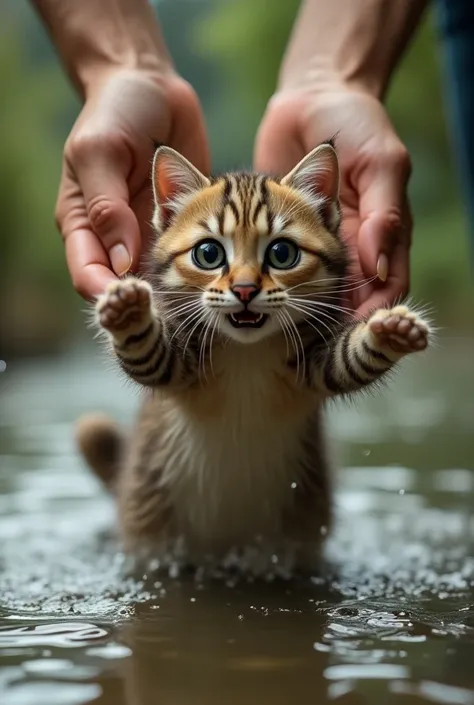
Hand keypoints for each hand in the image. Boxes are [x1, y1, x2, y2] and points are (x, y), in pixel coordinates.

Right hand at [56, 68, 209, 299]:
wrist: (152, 86)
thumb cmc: (116, 112)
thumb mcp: (102, 151)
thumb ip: (107, 204)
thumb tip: (120, 260)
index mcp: (82, 222)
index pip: (89, 274)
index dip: (108, 295)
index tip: (135, 305)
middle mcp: (112, 235)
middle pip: (122, 286)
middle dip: (145, 304)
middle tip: (174, 316)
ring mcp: (143, 232)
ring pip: (154, 279)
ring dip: (173, 294)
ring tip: (199, 307)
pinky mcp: (175, 224)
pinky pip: (183, 255)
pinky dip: (195, 270)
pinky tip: (216, 281)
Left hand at [254, 87, 411, 315]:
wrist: (314, 96)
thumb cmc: (356, 123)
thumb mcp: (380, 162)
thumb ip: (383, 211)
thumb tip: (377, 263)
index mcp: (381, 233)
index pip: (385, 285)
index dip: (373, 312)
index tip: (354, 332)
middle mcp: (351, 243)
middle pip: (349, 296)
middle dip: (334, 320)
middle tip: (312, 341)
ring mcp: (317, 240)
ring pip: (314, 288)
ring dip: (301, 309)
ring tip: (280, 327)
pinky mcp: (284, 232)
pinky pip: (279, 265)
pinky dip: (271, 283)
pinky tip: (255, 300)